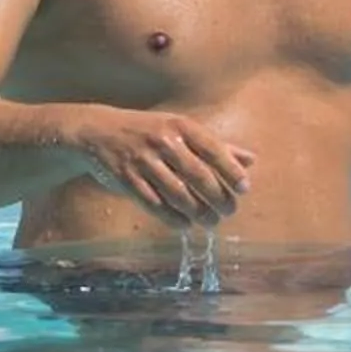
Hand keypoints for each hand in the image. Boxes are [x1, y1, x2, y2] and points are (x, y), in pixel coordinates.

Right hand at [66, 107, 256, 224]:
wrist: (98, 131)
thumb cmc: (149, 130)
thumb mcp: (182, 130)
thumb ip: (216, 145)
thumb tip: (251, 160)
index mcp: (181, 127)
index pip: (213, 150)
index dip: (231, 171)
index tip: (245, 188)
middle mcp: (163, 142)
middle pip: (198, 175)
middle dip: (218, 196)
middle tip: (230, 211)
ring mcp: (143, 161)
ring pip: (177, 193)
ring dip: (198, 211)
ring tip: (211, 222)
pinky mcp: (126, 180)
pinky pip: (154, 203)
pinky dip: (172, 217)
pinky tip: (185, 224)